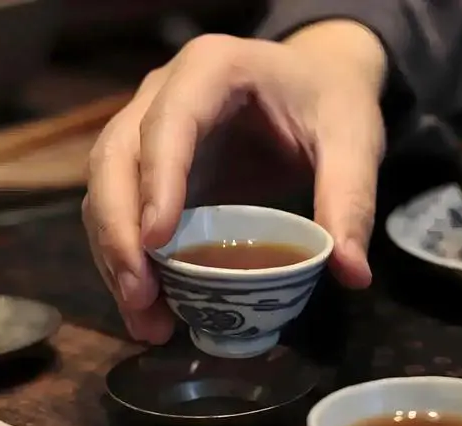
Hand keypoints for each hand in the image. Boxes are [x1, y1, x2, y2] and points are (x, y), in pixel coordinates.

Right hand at [82, 23, 386, 343]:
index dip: (157, 181)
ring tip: (147, 320)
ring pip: (107, 190)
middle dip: (120, 233)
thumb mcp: (354, 140)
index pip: (169, 123)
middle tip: (142, 299)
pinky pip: (126, 210)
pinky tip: (152, 305)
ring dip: (116, 257)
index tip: (156, 243)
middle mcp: (164, 93)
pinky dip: (130, 258)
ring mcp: (151, 129)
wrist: (318, 83)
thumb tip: (352, 275)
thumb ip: (351, 200)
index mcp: (212, 69)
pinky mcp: (155, 167)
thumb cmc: (332, 100)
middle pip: (115, 159)